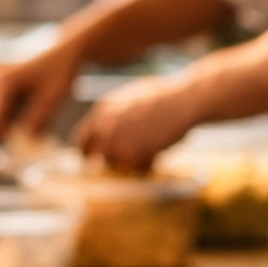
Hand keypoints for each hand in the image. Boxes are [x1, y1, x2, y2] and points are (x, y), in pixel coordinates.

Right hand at [0, 38, 82, 138]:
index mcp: (5, 83)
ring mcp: (2, 78)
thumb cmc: (61, 72)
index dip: (7, 136)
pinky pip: (10, 103)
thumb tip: (27, 141)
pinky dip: (22, 111)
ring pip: (4, 111)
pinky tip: (40, 109)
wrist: (69, 50)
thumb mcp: (52, 100)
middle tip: (35, 139)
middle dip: (13, 129)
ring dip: (18, 120)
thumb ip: (38, 121)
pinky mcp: (8, 80)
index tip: (25, 146)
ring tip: (42, 120)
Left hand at [73, 76, 198, 168]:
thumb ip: (113, 115)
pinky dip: (149, 165)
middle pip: (98, 157)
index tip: (97, 158)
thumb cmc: (164, 97)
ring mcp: (118, 142)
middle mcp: (105, 128)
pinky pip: (138, 170)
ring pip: (118, 165)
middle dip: (112, 160)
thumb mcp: (130, 98)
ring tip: (151, 146)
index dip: (90, 151)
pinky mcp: (134, 155)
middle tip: (129, 158)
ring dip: (133, 162)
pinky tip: (159, 150)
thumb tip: (105, 132)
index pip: (83, 139)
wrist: (184, 101)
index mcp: (102, 111)